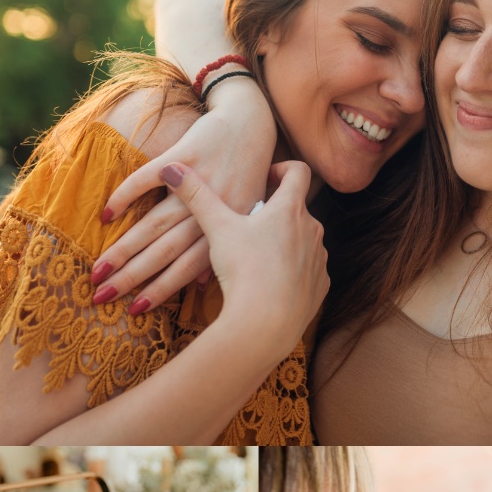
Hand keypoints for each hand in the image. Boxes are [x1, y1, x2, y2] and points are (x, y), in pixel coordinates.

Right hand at [93, 81, 276, 309]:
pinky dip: (126, 196)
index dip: (161, 290)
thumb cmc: (248, 176)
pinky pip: (148, 179)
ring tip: (98, 268)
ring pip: (154, 223)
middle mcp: (213, 209)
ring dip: (123, 248)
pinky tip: (107, 215)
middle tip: (101, 295)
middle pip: (164, 250)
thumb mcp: (245, 216)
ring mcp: (198, 182)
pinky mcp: (183, 154)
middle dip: (132, 276)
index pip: (187, 268)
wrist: (250, 124)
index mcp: (228, 229)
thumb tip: (201, 284)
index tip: (134, 310)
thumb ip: (223, 248)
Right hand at [158, 159, 327, 360]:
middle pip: (296, 208)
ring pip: (303, 240)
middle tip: (247, 225)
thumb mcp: (217, 228)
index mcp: (291, 209)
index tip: (264, 179)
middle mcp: (313, 230)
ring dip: (283, 241)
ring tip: (256, 257)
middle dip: (273, 212)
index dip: (281, 169)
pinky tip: (270, 282)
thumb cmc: (243, 270)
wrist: (266, 322)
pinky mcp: (320, 285)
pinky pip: (308, 269)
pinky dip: (292, 270)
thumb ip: (196, 195)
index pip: (298, 171)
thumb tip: (171, 168)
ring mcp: (319, 259)